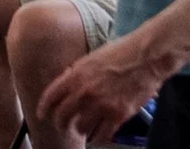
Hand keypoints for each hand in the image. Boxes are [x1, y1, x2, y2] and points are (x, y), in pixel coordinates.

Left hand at [39, 37, 171, 144]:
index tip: (42, 115)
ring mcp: (101, 105)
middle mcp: (84, 92)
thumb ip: (76, 74)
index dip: (44, 109)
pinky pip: (102, 135)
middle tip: (63, 126)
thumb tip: (66, 86)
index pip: (50, 97)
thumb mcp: (90, 58)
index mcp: (75, 75)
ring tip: (83, 128)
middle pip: (62, 116)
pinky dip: (97, 138)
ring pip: (80, 128)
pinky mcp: (118, 115)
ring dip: (80, 130)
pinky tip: (97, 136)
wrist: (147, 57)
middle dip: (60, 123)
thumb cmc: (121, 52)